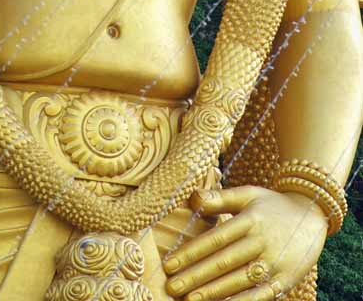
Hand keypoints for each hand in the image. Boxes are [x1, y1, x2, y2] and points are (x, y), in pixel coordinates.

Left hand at [163, 186, 327, 299]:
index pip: (215, 239)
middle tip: (172, 287)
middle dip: (196, 277)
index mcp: (250, 220)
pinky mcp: (286, 280)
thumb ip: (220, 197)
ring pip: (240, 281)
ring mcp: (275, 263)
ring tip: (191, 300)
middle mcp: (262, 242)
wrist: (313, 216)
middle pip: (224, 263)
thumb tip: (192, 198)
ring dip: (214, 292)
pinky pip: (261, 296)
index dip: (191, 253)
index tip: (169, 264)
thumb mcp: (248, 193)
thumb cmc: (272, 205)